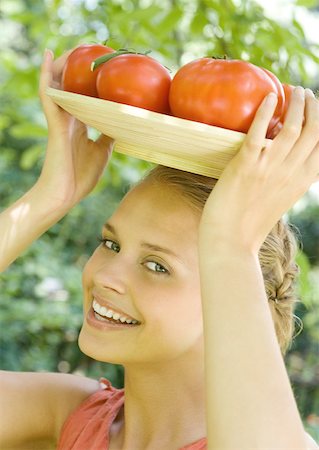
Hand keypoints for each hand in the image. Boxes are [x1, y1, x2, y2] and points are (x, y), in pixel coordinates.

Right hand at [37, 49, 113, 206]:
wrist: (65, 194)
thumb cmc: (82, 176)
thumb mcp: (103, 151)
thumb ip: (108, 135)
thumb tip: (119, 122)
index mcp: (81, 124)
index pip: (86, 96)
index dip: (94, 82)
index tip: (107, 69)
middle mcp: (70, 117)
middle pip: (72, 86)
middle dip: (81, 68)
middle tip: (95, 51)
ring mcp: (61, 119)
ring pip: (59, 84)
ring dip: (65, 64)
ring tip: (75, 46)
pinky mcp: (55, 123)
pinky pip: (48, 95)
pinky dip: (47, 75)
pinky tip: (50, 55)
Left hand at [199, 87, 318, 253]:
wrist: (231, 240)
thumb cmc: (251, 223)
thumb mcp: (280, 199)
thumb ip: (289, 179)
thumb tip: (288, 162)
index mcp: (302, 181)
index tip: (317, 108)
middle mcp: (291, 172)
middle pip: (313, 131)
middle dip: (313, 106)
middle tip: (305, 93)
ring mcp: (269, 168)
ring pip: (292, 127)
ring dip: (295, 103)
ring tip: (292, 90)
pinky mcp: (246, 166)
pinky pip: (259, 132)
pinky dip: (266, 112)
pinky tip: (270, 97)